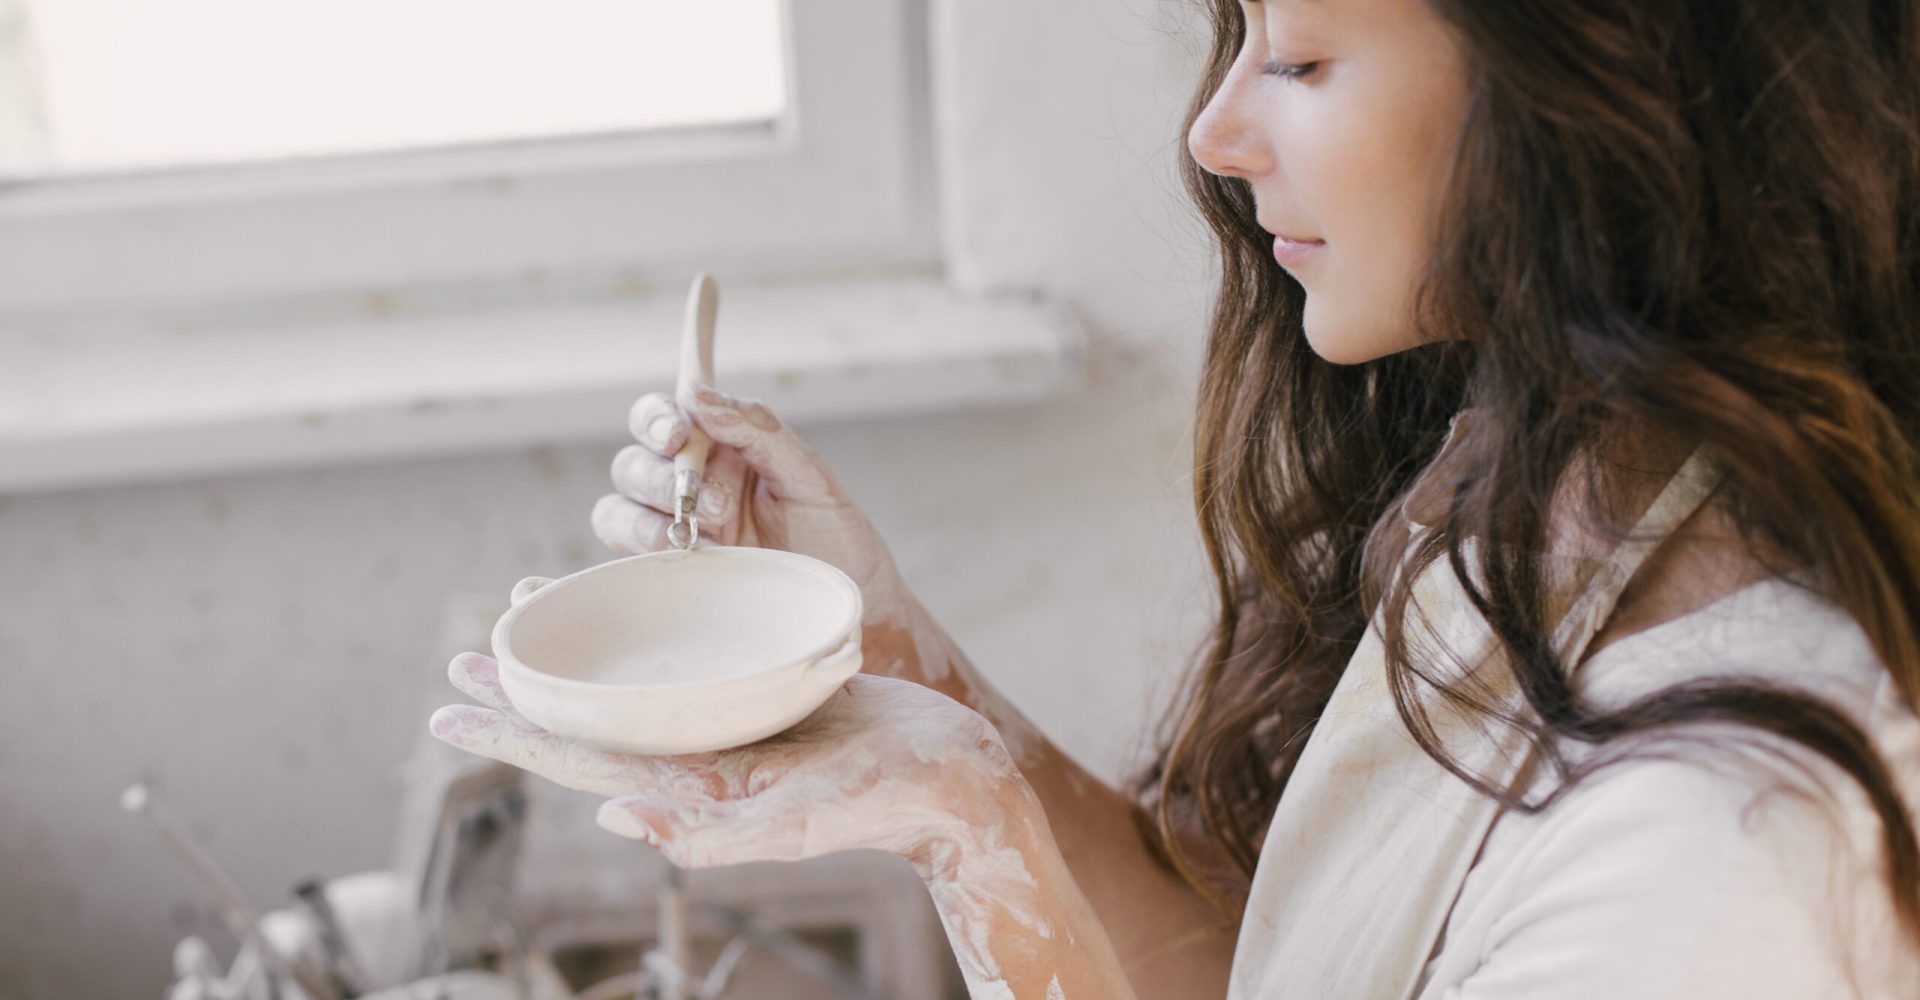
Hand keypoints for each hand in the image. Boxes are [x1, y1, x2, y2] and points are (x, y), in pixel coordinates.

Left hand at [426, 650, 1032, 874]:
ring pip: (631, 691)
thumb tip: (613, 815)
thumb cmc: (885, 801)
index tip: (443, 711)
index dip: (509, 737)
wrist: (955, 776)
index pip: (579, 758)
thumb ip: (708, 832)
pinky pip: (686, 667)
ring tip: (524, 629)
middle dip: (522, 698)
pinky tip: (629, 619)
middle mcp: (700, 758)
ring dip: (575, 665)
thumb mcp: (798, 823)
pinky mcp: (765, 697)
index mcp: (694, 788)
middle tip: (459, 660)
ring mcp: (731, 729)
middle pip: (590, 722)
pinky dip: (645, 645)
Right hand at [594, 383, 914, 624]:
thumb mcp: (809, 476)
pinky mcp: (671, 576)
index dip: (656, 419)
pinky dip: (643, 555)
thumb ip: (758, 429)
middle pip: (633, 464)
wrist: (853, 610)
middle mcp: (689, 486)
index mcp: (721, 449)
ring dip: (652, 521)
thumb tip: (698, 394)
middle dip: (662, 478)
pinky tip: (688, 561)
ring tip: (709, 539)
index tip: (679, 434)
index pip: (664, 417)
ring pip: (619, 510)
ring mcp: (676, 532)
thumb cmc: (836, 540)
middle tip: (718, 505)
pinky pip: (627, 559)